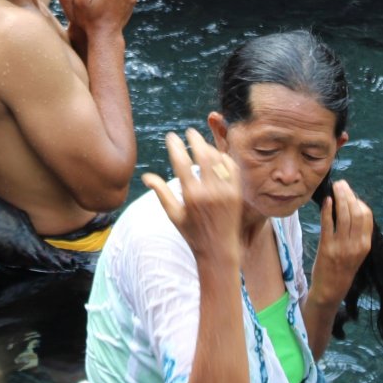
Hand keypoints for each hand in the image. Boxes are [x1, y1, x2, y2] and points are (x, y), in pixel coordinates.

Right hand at [143, 128, 243, 264]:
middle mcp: (210, 192)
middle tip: (190, 132)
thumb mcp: (174, 215)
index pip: (182, 163)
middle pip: (203, 155)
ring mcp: (226, 191)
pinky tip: (217, 155)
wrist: (219, 250)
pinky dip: (224, 158)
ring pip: (218, 160)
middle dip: (195, 140)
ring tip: (201, 143)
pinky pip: (232, 168)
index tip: (171, 137)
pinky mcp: (237, 193)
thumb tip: (146, 176)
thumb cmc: (193, 234)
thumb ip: (161, 193)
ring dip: (209, 147)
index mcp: (192, 196)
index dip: (176, 146)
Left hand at [308, 179, 372, 305]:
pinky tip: (327, 200)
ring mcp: (341, 247)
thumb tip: (352, 208)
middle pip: (356, 212)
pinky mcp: (327, 249)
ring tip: (335, 187)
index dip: (358, 201)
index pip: (366, 216)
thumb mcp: (356, 252)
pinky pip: (328, 225)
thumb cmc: (343, 269)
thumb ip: (356, 234)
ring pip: (343, 216)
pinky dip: (328, 210)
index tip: (350, 193)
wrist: (330, 291)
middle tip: (341, 184)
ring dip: (340, 198)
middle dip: (349, 195)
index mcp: (365, 245)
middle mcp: (356, 245)